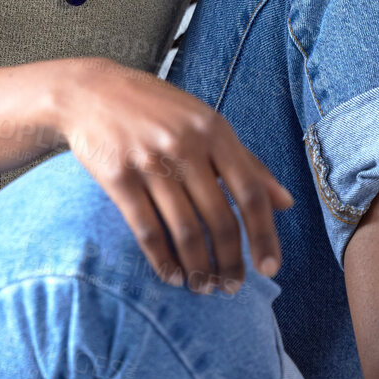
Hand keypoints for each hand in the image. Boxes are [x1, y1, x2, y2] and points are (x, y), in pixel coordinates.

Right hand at [54, 57, 293, 293]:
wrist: (91, 92)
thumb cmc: (156, 108)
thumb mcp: (205, 122)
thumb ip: (246, 161)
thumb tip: (287, 202)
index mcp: (214, 130)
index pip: (250, 192)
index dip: (263, 235)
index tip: (270, 269)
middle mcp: (185, 145)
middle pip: (219, 219)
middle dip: (230, 262)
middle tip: (232, 286)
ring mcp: (150, 162)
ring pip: (185, 231)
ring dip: (199, 268)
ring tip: (204, 287)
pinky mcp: (119, 177)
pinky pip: (148, 230)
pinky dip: (163, 261)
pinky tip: (173, 276)